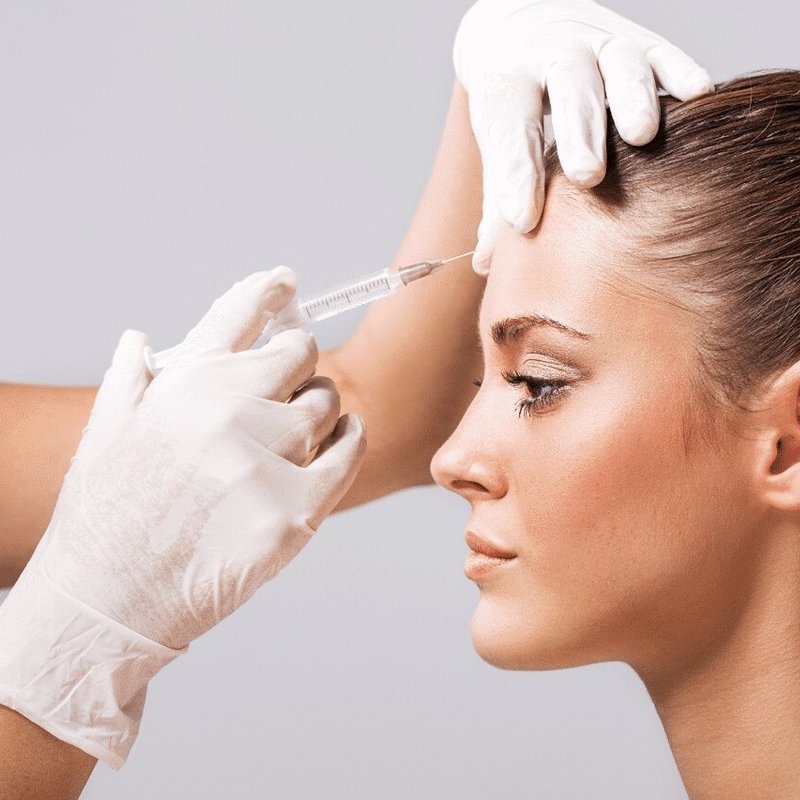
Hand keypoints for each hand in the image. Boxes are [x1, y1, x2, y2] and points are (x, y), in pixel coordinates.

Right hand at [0, 267, 365, 767]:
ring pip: (324, 404)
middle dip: (298, 363)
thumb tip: (141, 336)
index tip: (285, 281)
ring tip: (304, 424)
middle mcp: (224, 413)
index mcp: (180, 386)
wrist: (105, 607)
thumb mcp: (105, 436)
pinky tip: (345, 437)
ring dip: (321, 407)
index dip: (267, 292)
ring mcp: (261, 463)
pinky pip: (346, 456)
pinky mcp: (293, 513)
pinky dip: (351, 440)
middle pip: (298, 355)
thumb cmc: (102, 523)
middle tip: (293, 379)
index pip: (236, 316)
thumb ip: (133, 380)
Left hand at [453, 0, 712, 272]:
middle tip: (587, 176)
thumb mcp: (497, 138)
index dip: (517, 177)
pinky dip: (680, 71)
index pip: (510, 132)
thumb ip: (499, 197)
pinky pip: (664, 53)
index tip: (523, 221)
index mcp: (508, 85)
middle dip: (580, 132)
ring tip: (642, 136)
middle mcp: (553, 56)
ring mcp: (600, 45)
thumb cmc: (514, 101)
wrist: (528, 27)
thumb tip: (484, 263)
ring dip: (633, 98)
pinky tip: (698, 95)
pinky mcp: (640, 42)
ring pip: (620, 65)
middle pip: (569, 91)